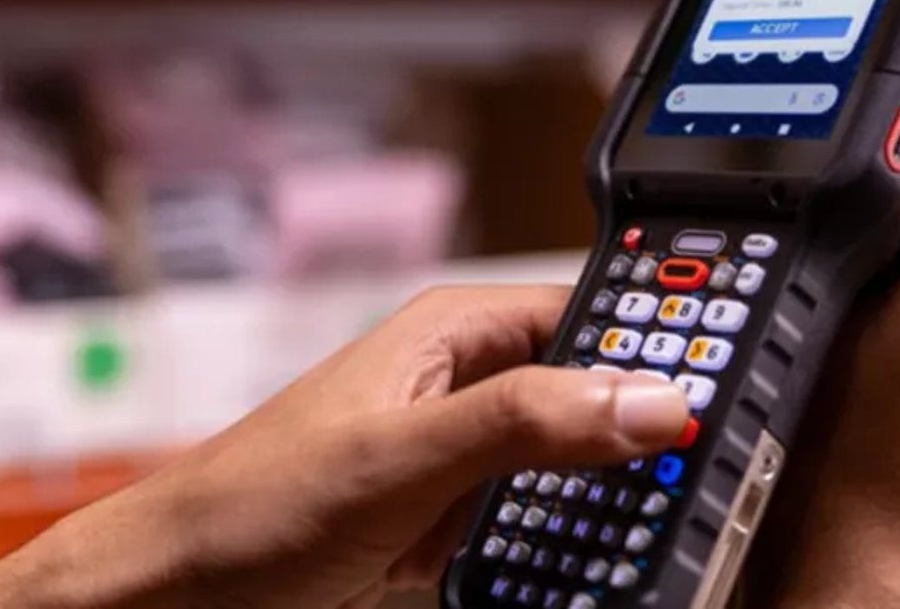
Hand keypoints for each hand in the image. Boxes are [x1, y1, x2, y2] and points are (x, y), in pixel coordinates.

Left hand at [0, 285, 689, 608]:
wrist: (170, 595)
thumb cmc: (252, 505)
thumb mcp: (405, 459)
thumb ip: (528, 425)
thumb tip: (649, 401)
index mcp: (451, 334)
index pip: (590, 318)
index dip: (661, 347)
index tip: (729, 389)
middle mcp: (460, 388)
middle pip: (592, 399)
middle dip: (647, 440)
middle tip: (714, 483)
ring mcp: (455, 462)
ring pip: (573, 473)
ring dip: (611, 507)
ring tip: (664, 538)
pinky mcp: (444, 527)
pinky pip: (536, 532)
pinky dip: (566, 555)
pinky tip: (589, 574)